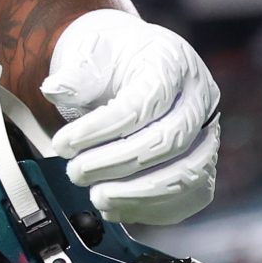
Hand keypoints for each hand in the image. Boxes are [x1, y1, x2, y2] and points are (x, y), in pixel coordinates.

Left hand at [39, 8, 219, 225]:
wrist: (131, 68)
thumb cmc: (112, 61)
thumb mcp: (90, 52)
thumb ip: (75, 74)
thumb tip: (54, 89)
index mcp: (172, 62)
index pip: (143, 104)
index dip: (101, 130)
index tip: (64, 144)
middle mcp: (200, 98)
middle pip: (168, 142)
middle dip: (116, 164)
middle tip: (76, 172)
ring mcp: (208, 132)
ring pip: (186, 175)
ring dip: (137, 195)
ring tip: (96, 197)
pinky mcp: (204, 162)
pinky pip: (192, 195)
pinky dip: (154, 210)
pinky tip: (117, 208)